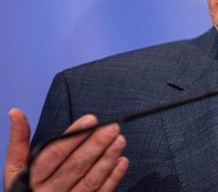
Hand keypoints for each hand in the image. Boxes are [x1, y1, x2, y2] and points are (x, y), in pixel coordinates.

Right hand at [4, 109, 128, 191]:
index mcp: (31, 179)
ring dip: (107, 159)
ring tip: (120, 141)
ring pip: (90, 180)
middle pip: (75, 166)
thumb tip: (16, 112)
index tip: (92, 119)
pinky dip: (113, 178)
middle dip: (96, 145)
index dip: (74, 135)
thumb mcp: (15, 168)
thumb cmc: (25, 187)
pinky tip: (122, 162)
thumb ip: (18, 141)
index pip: (54, 153)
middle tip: (113, 128)